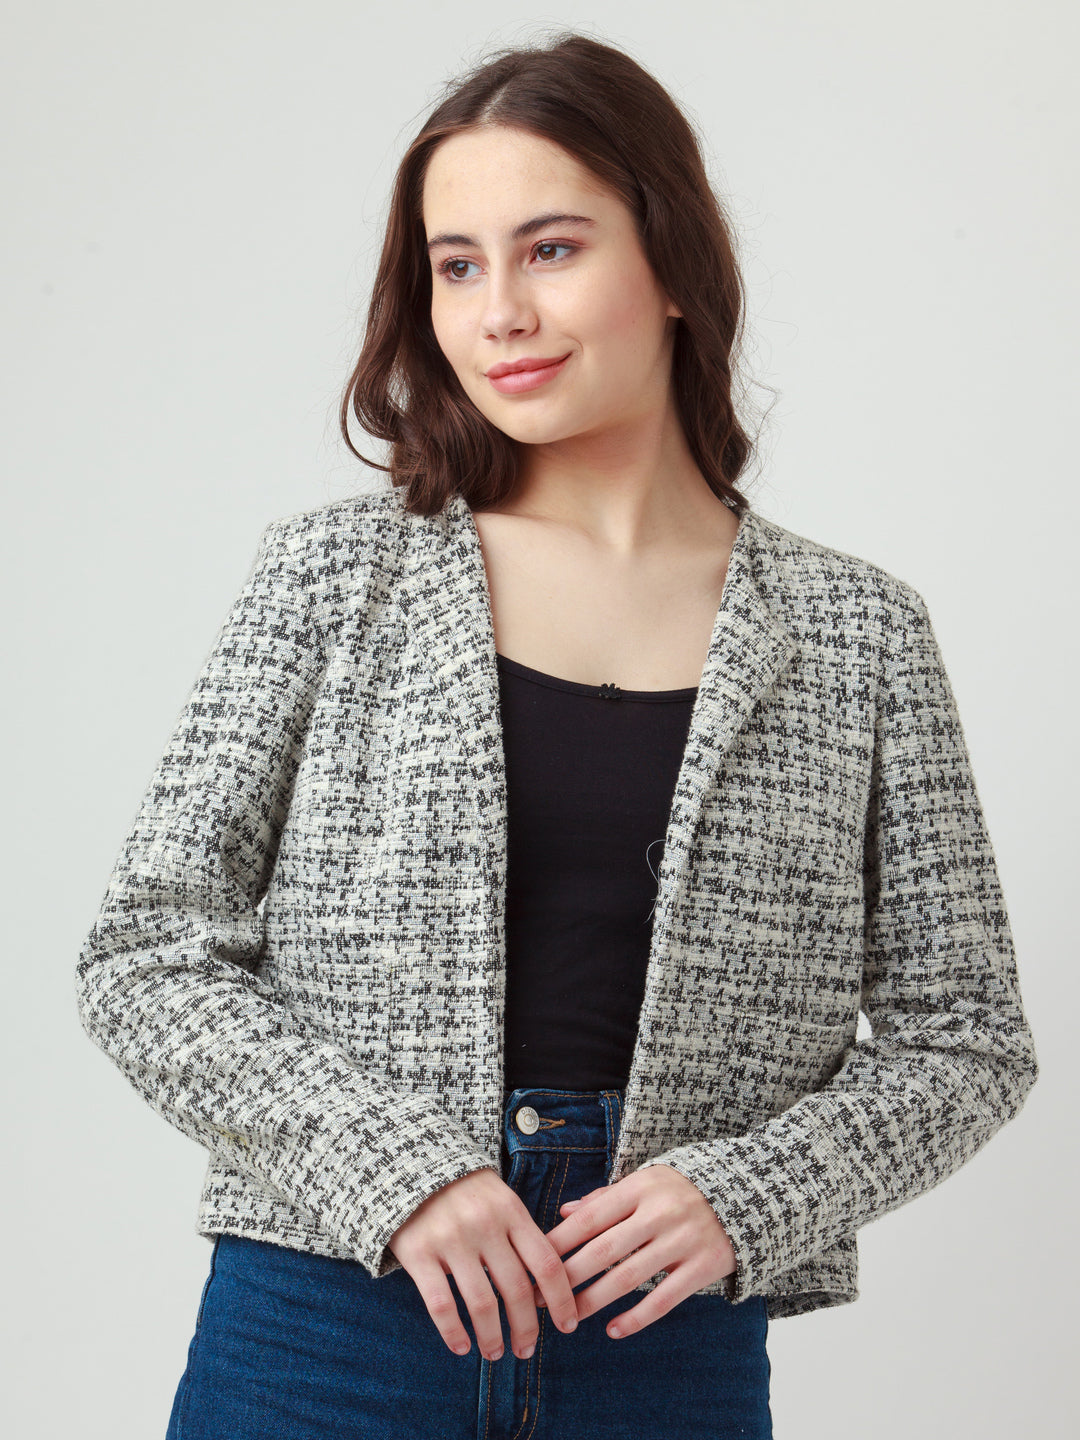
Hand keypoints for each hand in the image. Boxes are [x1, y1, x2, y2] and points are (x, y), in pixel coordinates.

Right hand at [387, 1168, 579, 1360]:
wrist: (410, 1163)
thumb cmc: (465, 1190)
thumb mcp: (500, 1199)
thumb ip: (521, 1234)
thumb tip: (546, 1286)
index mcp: (511, 1211)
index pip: (546, 1263)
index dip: (562, 1299)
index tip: (568, 1324)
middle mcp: (485, 1225)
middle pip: (517, 1289)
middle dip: (526, 1328)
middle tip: (525, 1349)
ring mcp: (451, 1239)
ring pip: (482, 1303)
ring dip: (492, 1337)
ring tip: (494, 1353)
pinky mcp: (418, 1252)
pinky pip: (441, 1304)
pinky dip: (453, 1332)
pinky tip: (461, 1347)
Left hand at [536, 1165, 736, 1337]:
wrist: (744, 1194)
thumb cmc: (681, 1190)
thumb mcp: (645, 1182)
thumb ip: (605, 1199)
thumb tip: (563, 1214)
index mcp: (640, 1188)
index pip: (589, 1218)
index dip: (558, 1243)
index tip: (534, 1264)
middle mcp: (660, 1213)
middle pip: (603, 1251)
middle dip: (566, 1278)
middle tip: (540, 1299)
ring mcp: (682, 1241)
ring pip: (628, 1278)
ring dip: (594, 1301)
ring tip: (570, 1318)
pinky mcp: (703, 1267)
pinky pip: (663, 1299)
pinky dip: (636, 1318)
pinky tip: (612, 1330)